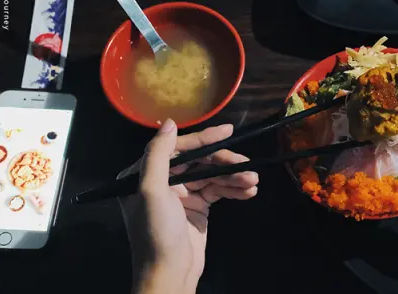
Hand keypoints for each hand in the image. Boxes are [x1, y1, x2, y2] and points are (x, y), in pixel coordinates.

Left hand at [119, 119, 258, 293]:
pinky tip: (249, 191)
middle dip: (224, 163)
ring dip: (234, 177)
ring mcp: (182, 194)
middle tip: (247, 166)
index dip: (204, 139)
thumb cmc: (156, 234)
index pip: (178, 149)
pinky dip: (234, 190)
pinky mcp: (198, 207)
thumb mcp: (151, 192)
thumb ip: (158, 155)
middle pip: (199, 161)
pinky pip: (219, 190)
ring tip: (253, 181)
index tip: (228, 131)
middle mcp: (163, 181)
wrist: (170, 275)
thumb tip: (169, 123)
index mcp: (144, 175)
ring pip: (212, 176)